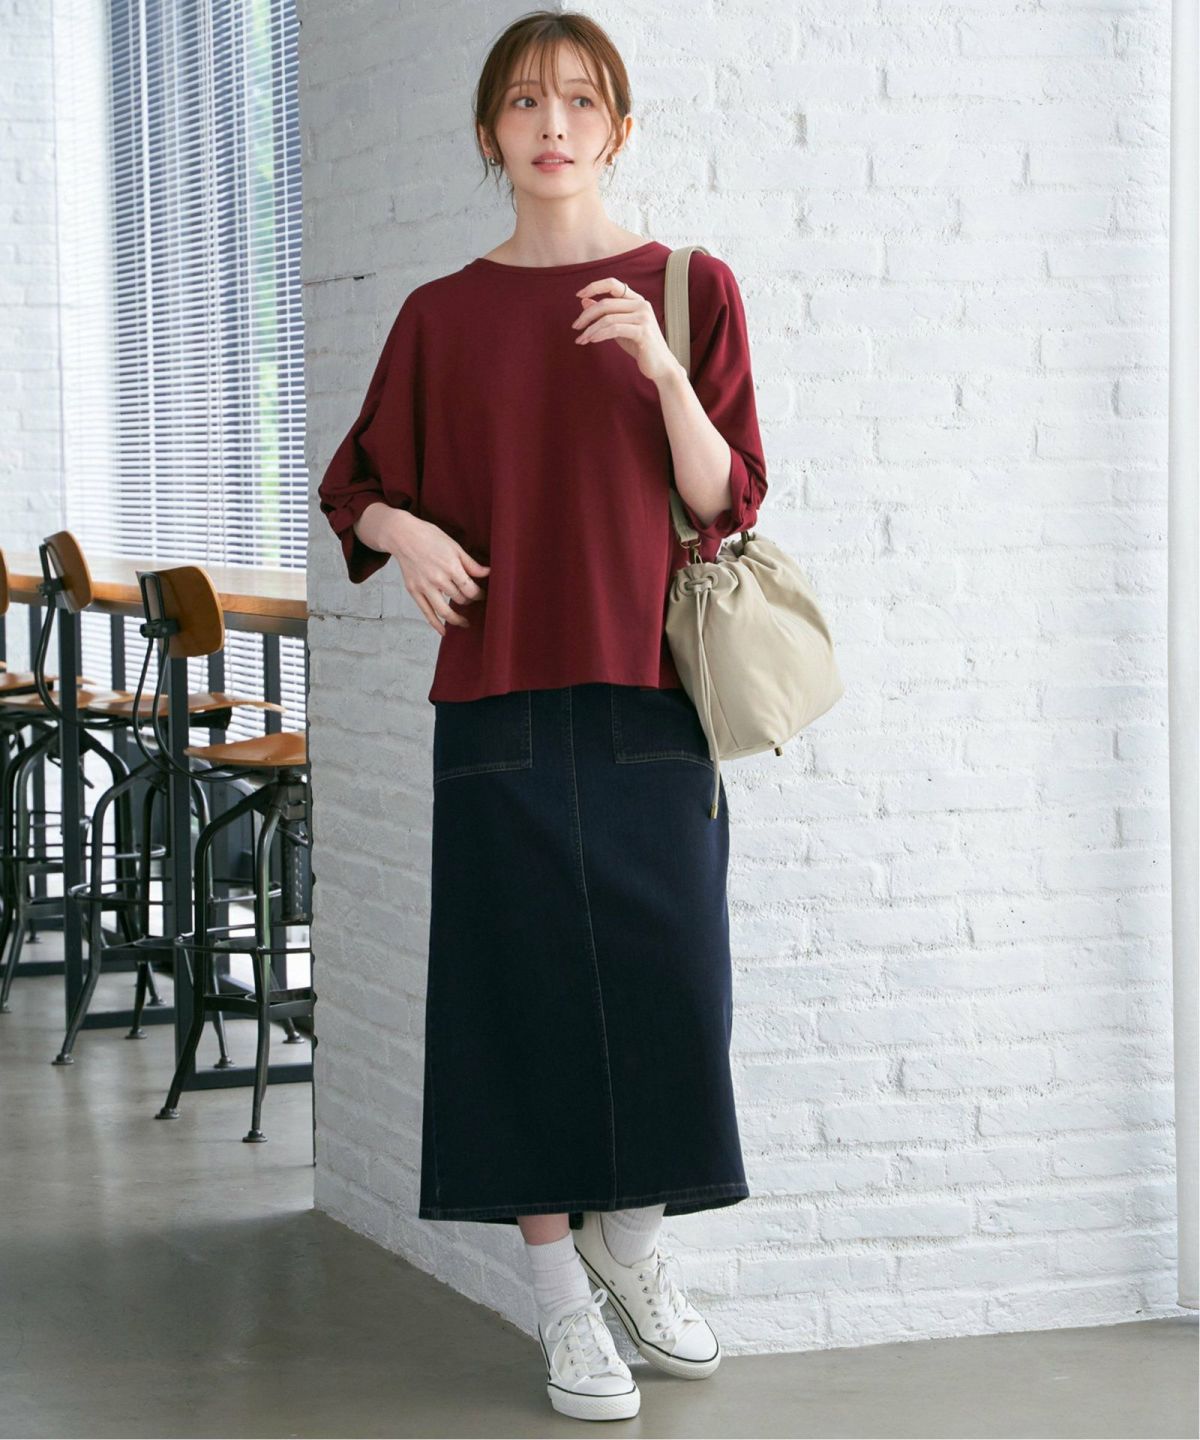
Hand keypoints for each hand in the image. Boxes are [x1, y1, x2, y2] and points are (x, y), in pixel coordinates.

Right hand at [386, 510, 489, 637]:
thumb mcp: (454, 547)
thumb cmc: (430, 537)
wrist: (403, 536)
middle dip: (469, 602)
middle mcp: (438, 579)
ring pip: (445, 611)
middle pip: (460, 599)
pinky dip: (436, 625)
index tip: (482, 595)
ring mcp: (424, 587)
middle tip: (472, 601)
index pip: (470, 589)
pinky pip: (426, 613)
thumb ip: (471, 564)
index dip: (479, 595)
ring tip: (465, 622)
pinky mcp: (414, 591)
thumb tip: (488, 573)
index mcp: (450, 566)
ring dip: (457, 619)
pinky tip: (444, 631)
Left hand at [571, 276, 683, 385]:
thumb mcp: (619, 327)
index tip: (578, 295)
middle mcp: (642, 305)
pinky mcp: (643, 332)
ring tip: (581, 339)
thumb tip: (584, 301)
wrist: (659, 366)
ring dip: (590, 329)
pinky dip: (599, 335)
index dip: (594, 287)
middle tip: (575, 327)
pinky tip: (591, 340)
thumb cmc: (639, 346)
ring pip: (608, 318)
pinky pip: (614, 329)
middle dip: (586, 315)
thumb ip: (605, 314)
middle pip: (606, 303)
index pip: (613, 284)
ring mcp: (644, 317)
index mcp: (637, 300)